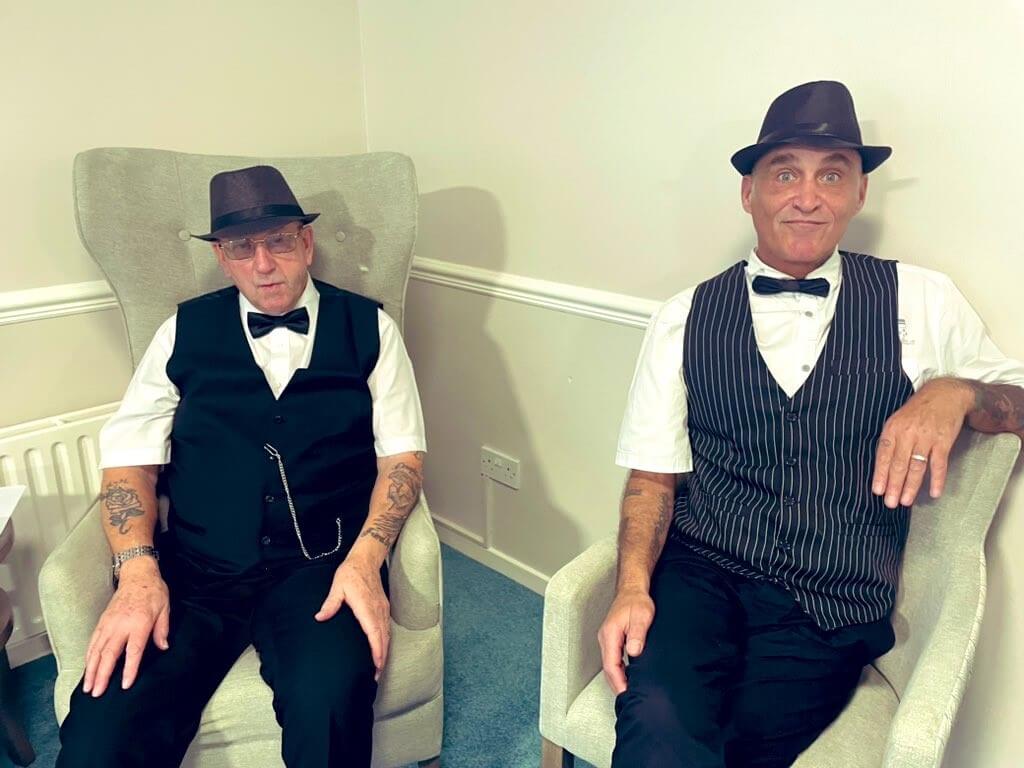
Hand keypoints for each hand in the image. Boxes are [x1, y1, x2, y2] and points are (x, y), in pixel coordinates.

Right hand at [83, 557, 169, 696]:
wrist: (137, 574)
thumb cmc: (154, 592)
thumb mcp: (165, 609)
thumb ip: (162, 630)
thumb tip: (163, 648)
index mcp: (139, 623)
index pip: (133, 651)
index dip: (129, 669)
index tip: (125, 685)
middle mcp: (121, 625)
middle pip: (109, 654)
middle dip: (102, 675)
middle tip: (97, 693)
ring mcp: (109, 623)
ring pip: (97, 650)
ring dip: (91, 669)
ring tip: (88, 687)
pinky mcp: (102, 621)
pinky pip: (93, 642)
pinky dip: (88, 656)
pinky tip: (87, 668)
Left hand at [316, 557, 389, 679]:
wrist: (366, 560)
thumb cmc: (351, 573)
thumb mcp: (338, 586)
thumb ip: (330, 603)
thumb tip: (320, 617)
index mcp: (366, 607)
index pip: (374, 633)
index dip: (376, 650)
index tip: (376, 665)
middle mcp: (377, 610)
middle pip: (383, 638)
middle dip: (381, 657)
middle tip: (377, 675)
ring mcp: (382, 609)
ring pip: (386, 634)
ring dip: (384, 651)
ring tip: (379, 668)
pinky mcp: (383, 608)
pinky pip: (386, 628)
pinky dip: (385, 641)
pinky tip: (381, 649)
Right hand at [598, 588, 654, 694]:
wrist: (632, 589)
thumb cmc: (637, 602)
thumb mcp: (641, 616)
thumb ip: (637, 635)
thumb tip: (634, 653)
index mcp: (610, 634)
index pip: (611, 665)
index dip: (618, 682)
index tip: (626, 694)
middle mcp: (605, 638)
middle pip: (608, 668)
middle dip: (617, 685)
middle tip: (628, 701)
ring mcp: (607, 639)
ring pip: (609, 664)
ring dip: (617, 679)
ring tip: (628, 693)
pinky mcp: (611, 638)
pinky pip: (612, 659)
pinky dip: (618, 671)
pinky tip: (627, 677)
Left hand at [872, 378, 973, 507]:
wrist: (945, 395)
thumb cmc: (917, 411)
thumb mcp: (898, 421)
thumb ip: (891, 441)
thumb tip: (882, 467)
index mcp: (893, 429)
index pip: (883, 455)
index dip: (880, 474)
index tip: (878, 491)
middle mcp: (908, 433)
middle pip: (899, 464)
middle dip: (894, 485)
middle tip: (890, 503)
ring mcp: (926, 437)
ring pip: (917, 466)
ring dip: (911, 486)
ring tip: (905, 501)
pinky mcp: (943, 441)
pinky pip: (939, 464)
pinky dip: (937, 479)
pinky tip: (934, 492)